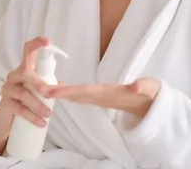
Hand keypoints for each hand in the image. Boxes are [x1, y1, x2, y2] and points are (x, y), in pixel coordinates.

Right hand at [0, 36, 52, 154]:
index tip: (48, 41)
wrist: (7, 118)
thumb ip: (47, 85)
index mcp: (24, 69)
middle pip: (26, 73)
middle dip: (38, 83)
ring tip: (49, 114)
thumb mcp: (36, 90)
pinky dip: (32, 117)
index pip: (28, 51)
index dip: (37, 43)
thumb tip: (65, 86)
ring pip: (23, 94)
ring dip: (38, 105)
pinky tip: (42, 123)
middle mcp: (14, 76)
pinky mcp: (4, 104)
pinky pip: (19, 109)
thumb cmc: (26, 100)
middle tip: (49, 94)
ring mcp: (7, 89)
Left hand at [41, 77, 160, 118]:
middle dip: (59, 93)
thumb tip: (135, 87)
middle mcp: (101, 97)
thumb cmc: (148, 94)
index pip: (86, 92)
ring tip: (43, 88)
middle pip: (76, 95)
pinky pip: (80, 95)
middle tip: (40, 90)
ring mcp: (99, 98)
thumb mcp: (149, 89)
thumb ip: (143, 87)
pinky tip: (57, 87)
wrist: (149, 104)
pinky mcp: (99, 97)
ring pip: (76, 96)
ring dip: (60, 93)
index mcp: (109, 94)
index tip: (53, 92)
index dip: (69, 91)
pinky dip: (68, 91)